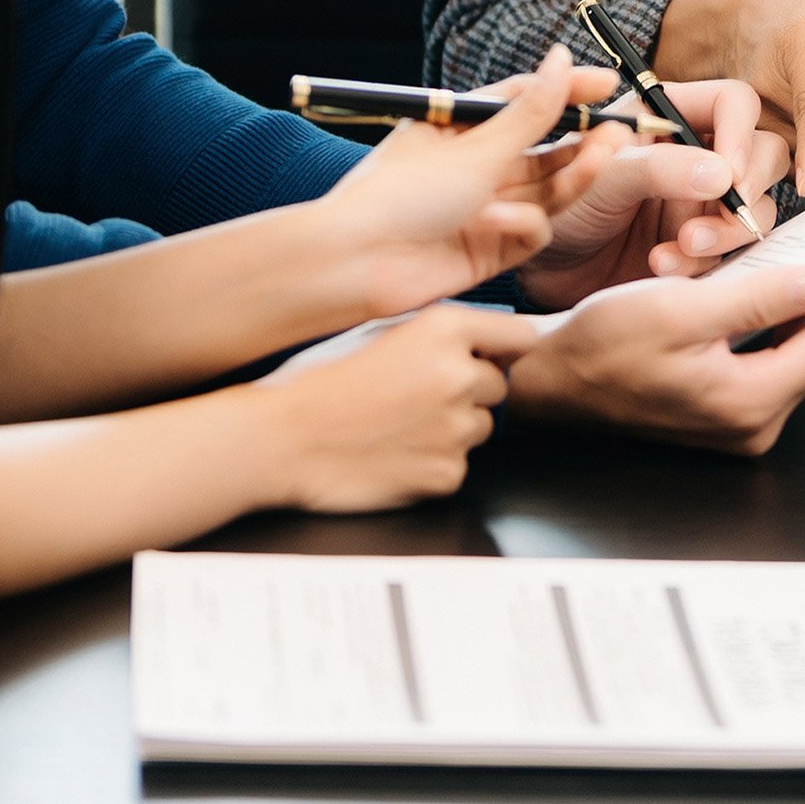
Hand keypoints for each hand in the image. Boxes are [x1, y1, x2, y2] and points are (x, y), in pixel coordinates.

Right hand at [254, 302, 544, 511]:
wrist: (285, 441)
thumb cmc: (323, 383)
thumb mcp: (381, 331)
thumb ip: (439, 333)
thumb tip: (487, 340)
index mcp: (444, 329)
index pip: (520, 336)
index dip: (505, 348)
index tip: (494, 356)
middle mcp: (460, 375)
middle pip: (498, 385)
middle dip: (469, 391)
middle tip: (419, 398)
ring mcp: (456, 428)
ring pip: (480, 427)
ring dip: (453, 428)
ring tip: (400, 426)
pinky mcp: (446, 474)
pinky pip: (458, 465)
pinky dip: (434, 463)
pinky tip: (394, 454)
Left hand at [304, 51, 633, 317]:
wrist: (353, 264)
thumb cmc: (400, 193)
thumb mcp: (474, 146)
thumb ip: (529, 112)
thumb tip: (562, 59)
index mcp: (460, 128)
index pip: (524, 100)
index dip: (567, 91)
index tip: (608, 84)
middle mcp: (474, 166)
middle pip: (542, 148)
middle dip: (581, 141)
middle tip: (621, 132)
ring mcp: (483, 209)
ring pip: (544, 188)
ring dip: (573, 173)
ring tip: (605, 155)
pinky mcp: (489, 251)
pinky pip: (528, 231)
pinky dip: (525, 224)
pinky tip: (507, 221)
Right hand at [506, 243, 804, 454]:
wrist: (547, 382)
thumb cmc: (596, 347)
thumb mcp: (677, 309)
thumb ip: (755, 298)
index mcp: (748, 403)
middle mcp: (753, 422)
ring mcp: (739, 419)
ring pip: (801, 350)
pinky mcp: (724, 408)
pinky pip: (774, 355)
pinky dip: (786, 315)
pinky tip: (791, 282)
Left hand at [517, 77, 789, 307]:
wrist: (538, 271)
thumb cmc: (556, 206)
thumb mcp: (600, 176)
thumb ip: (658, 168)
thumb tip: (724, 175)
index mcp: (669, 117)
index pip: (732, 103)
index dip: (740, 133)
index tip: (730, 173)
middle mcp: (695, 154)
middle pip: (762, 153)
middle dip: (748, 187)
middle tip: (722, 212)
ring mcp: (702, 203)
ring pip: (755, 207)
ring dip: (726, 230)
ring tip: (681, 247)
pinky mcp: (702, 247)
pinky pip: (732, 252)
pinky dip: (705, 262)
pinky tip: (663, 267)